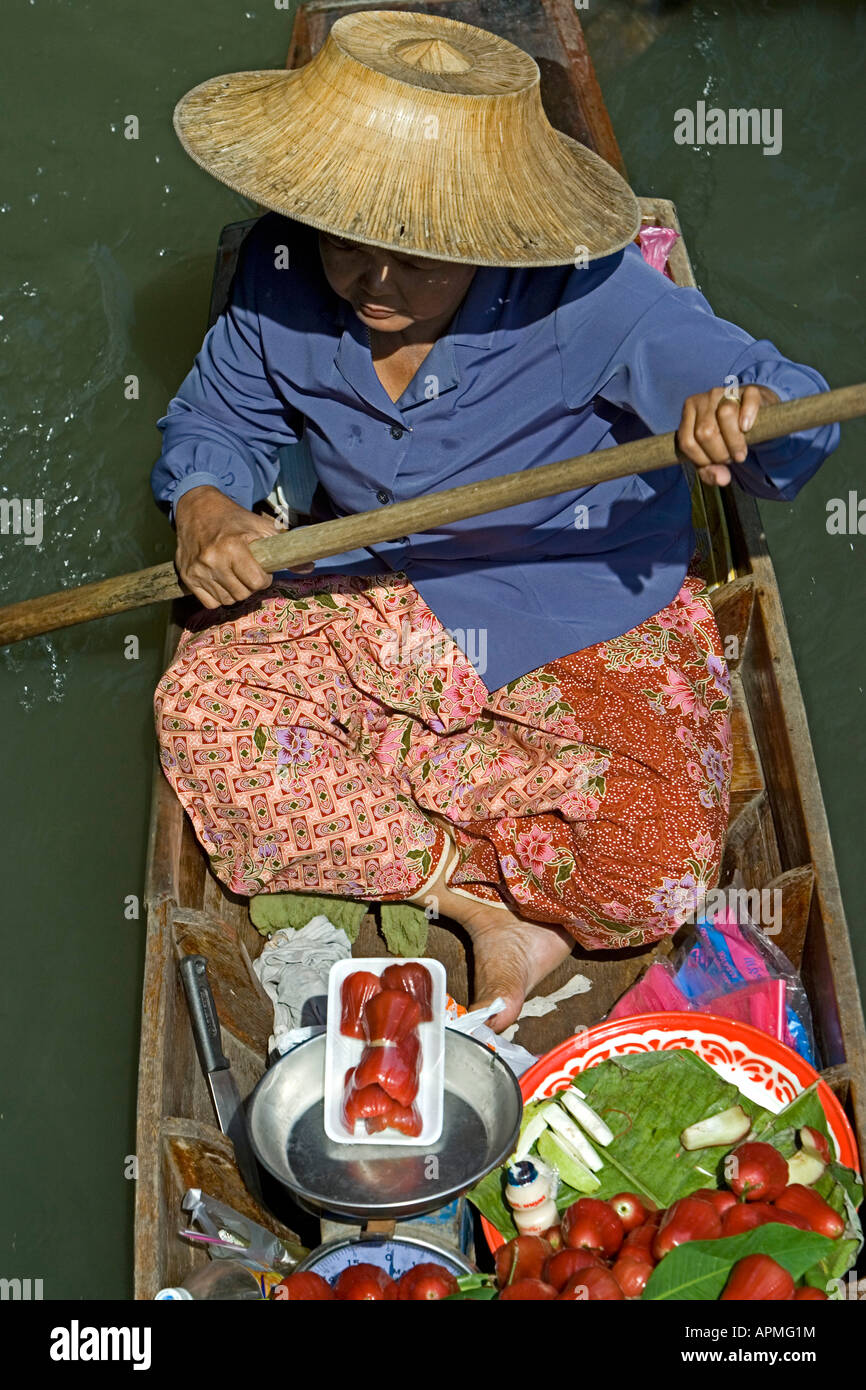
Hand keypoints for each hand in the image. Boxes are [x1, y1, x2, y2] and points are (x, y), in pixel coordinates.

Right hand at [174, 486, 278, 608]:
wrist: (197, 509)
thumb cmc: (233, 519)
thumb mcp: (261, 527)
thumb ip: (285, 549)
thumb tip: (310, 567)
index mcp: (232, 545)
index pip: (257, 582)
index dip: (263, 578)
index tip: (260, 569)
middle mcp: (212, 559)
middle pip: (243, 594)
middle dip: (250, 585)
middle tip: (247, 570)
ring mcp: (198, 570)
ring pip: (227, 600)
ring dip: (235, 591)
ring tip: (233, 573)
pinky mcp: (187, 577)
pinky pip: (210, 603)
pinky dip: (218, 596)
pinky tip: (220, 580)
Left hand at [677, 384, 779, 485]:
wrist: (752, 413)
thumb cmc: (726, 437)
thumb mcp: (712, 455)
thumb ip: (710, 472)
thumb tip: (722, 479)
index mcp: (689, 411)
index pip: (687, 442)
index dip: (702, 460)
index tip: (715, 465)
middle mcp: (704, 399)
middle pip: (705, 431)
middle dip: (720, 454)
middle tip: (730, 459)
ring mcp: (727, 392)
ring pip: (725, 415)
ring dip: (735, 442)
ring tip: (740, 453)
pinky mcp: (750, 390)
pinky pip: (747, 402)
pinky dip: (748, 417)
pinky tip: (747, 428)